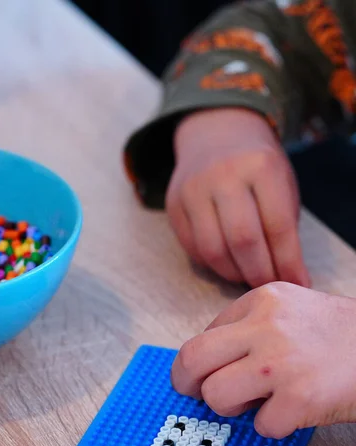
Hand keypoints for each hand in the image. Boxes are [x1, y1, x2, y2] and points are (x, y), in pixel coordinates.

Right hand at [167, 108, 309, 287]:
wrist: (216, 134)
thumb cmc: (256, 167)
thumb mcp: (280, 183)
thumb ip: (282, 226)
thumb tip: (289, 276)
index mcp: (261, 166)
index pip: (278, 225)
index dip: (288, 262)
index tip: (297, 283)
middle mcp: (223, 175)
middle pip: (242, 240)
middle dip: (259, 272)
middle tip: (268, 284)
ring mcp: (192, 189)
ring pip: (212, 250)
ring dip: (233, 273)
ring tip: (247, 277)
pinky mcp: (173, 205)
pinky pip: (192, 248)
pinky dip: (212, 264)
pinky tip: (226, 263)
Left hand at [171, 282, 355, 437]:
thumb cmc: (340, 336)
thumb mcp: (290, 310)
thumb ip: (248, 327)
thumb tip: (204, 361)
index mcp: (261, 300)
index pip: (203, 336)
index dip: (199, 362)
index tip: (202, 375)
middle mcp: (266, 326)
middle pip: (191, 359)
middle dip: (185, 384)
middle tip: (193, 394)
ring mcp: (282, 361)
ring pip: (215, 395)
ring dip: (230, 408)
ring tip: (257, 402)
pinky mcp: (301, 397)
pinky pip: (260, 425)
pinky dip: (273, 425)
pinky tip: (293, 411)